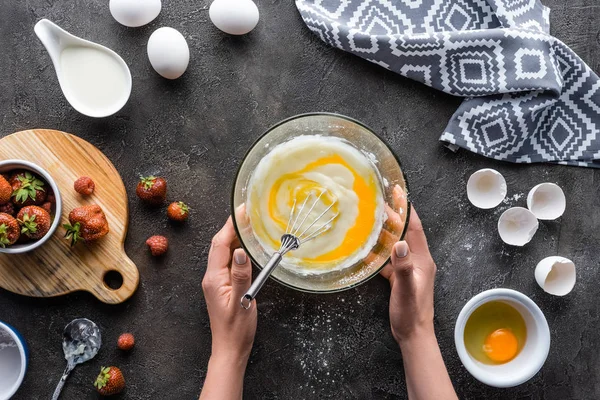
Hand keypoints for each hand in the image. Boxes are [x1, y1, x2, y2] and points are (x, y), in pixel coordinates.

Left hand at [202, 217, 256, 360]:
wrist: (230, 348)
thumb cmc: (236, 329)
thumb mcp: (242, 302)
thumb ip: (240, 275)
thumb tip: (239, 251)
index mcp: (214, 278)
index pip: (220, 244)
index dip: (230, 225)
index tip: (241, 210)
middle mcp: (212, 277)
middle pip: (219, 244)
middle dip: (231, 226)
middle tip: (246, 212)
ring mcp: (216, 281)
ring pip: (223, 251)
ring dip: (234, 236)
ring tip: (247, 224)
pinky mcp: (222, 286)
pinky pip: (227, 261)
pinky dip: (236, 249)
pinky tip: (246, 247)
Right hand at [380, 206, 435, 344]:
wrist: (413, 334)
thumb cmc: (411, 313)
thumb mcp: (405, 289)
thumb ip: (403, 267)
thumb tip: (400, 243)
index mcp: (422, 259)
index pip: (414, 228)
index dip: (406, 209)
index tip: (398, 192)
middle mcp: (418, 260)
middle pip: (406, 232)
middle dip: (395, 215)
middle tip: (381, 200)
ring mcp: (410, 268)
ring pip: (397, 243)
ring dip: (387, 231)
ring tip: (373, 218)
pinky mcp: (401, 277)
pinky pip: (391, 258)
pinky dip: (381, 250)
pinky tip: (368, 248)